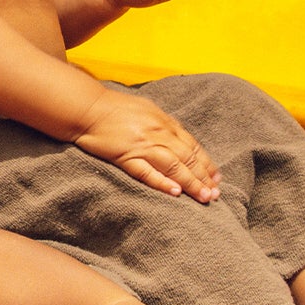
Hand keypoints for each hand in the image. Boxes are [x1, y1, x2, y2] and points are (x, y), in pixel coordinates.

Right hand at [72, 85, 220, 201]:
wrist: (87, 107)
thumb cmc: (114, 107)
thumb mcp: (146, 109)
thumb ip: (163, 124)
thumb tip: (178, 137)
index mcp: (164, 122)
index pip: (192, 145)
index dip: (206, 163)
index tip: (216, 178)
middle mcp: (158, 133)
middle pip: (187, 157)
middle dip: (204, 177)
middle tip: (215, 194)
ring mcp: (142, 145)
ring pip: (174, 166)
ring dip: (191, 182)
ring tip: (204, 197)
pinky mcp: (125, 156)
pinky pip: (147, 171)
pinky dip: (162, 182)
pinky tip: (175, 192)